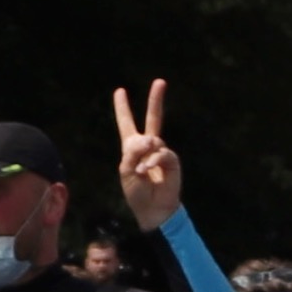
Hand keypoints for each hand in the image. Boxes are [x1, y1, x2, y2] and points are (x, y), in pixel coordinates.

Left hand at [113, 80, 182, 231]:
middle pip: (153, 118)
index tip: (120, 91)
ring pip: (153, 140)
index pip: (127, 123)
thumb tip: (151, 139)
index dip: (123, 108)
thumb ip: (133, 152)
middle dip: (156, 100)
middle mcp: (148, 146)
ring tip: (141, 171)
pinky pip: (161, 153)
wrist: (152, 209)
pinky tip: (149, 171)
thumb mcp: (126, 170)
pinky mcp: (171, 160)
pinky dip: (153, 161)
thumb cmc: (136, 192)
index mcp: (132, 148)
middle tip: (160, 82)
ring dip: (144, 155)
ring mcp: (161, 152)